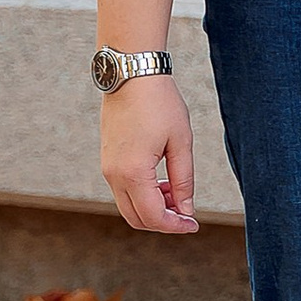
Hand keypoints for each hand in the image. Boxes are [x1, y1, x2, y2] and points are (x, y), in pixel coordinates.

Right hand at [100, 77, 197, 234]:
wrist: (131, 74)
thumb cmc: (160, 103)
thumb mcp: (181, 142)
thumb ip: (183, 180)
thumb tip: (186, 210)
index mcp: (133, 173)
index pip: (153, 217)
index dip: (175, 226)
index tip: (194, 224)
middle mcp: (114, 175)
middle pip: (137, 218)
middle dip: (163, 222)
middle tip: (187, 212)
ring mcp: (107, 169)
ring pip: (128, 206)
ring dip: (153, 208)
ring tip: (176, 192)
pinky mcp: (107, 160)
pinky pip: (123, 191)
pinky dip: (142, 195)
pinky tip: (161, 181)